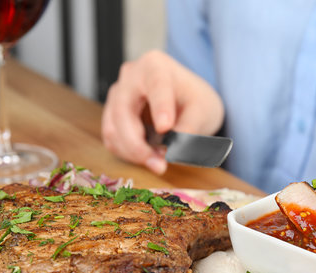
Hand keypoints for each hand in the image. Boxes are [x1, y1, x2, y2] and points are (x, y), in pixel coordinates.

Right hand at [101, 50, 223, 173]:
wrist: (185, 100)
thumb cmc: (194, 99)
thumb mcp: (203, 111)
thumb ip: (191, 127)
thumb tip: (175, 148)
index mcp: (155, 66)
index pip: (156, 86)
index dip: (160, 108)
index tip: (165, 128)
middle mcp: (130, 76)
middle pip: (123, 110)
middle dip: (138, 143)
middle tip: (159, 164)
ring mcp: (117, 95)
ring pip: (113, 128)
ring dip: (132, 152)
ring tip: (158, 163)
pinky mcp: (112, 115)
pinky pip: (111, 138)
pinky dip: (127, 153)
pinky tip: (147, 158)